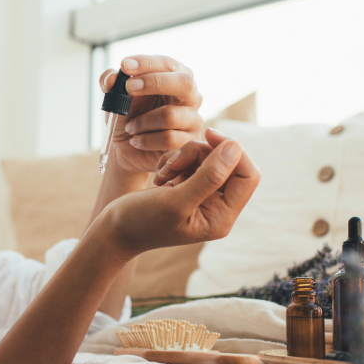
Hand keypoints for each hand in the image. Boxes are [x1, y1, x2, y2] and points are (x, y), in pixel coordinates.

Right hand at [98, 128, 259, 256]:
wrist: (115, 229)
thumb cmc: (141, 221)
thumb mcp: (175, 200)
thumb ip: (208, 177)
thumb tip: (235, 148)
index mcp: (222, 217)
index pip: (247, 175)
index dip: (232, 151)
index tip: (207, 135)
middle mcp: (218, 207)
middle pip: (228, 163)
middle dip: (200, 155)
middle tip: (173, 163)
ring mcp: (204, 197)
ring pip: (209, 158)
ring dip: (184, 157)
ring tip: (163, 172)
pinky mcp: (189, 187)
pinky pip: (193, 161)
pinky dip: (176, 161)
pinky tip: (160, 176)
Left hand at [99, 55, 202, 176]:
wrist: (126, 150)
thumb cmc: (127, 117)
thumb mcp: (115, 96)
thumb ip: (109, 81)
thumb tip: (111, 78)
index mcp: (176, 77)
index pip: (167, 64)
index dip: (147, 63)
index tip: (125, 65)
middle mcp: (190, 96)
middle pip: (185, 83)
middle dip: (154, 83)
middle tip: (128, 88)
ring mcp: (193, 119)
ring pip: (170, 115)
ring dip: (142, 121)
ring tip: (130, 127)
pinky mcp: (189, 141)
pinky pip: (168, 139)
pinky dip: (145, 140)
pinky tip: (136, 141)